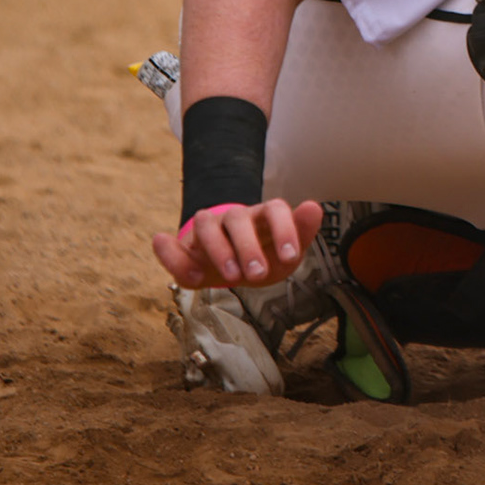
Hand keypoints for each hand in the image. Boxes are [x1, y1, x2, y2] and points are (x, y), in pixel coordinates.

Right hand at [152, 199, 323, 289]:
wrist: (237, 270)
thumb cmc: (266, 258)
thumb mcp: (286, 255)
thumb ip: (302, 233)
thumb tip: (314, 206)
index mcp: (264, 216)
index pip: (275, 208)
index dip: (283, 229)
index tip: (290, 257)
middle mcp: (235, 217)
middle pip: (238, 218)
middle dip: (248, 247)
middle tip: (257, 275)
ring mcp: (208, 229)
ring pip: (205, 223)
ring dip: (218, 250)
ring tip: (231, 278)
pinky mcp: (184, 247)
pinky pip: (170, 246)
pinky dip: (172, 256)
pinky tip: (188, 277)